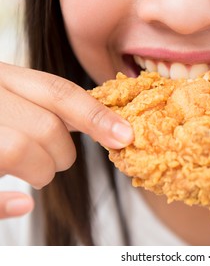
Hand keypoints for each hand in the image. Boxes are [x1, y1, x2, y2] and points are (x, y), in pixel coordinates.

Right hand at [0, 62, 133, 217]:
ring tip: (32, 173)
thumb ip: (45, 106)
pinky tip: (19, 204)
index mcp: (0, 76)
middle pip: (45, 127)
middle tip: (53, 162)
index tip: (125, 136)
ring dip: (39, 172)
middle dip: (61, 153)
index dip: (96, 115)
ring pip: (20, 150)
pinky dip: (3, 203)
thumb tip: (104, 128)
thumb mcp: (10, 95)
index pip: (57, 91)